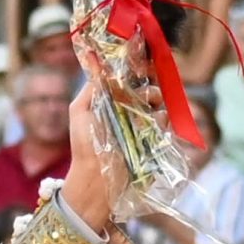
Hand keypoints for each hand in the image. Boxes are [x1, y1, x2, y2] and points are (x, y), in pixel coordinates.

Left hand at [61, 72, 154, 233]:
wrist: (94, 180)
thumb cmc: (83, 146)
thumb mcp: (79, 111)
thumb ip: (90, 88)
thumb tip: (102, 65)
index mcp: (113, 103)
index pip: (129, 82)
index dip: (137, 71)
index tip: (142, 64)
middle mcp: (129, 114)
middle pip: (148, 91)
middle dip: (151, 86)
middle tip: (150, 88)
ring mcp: (142, 129)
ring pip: (159, 107)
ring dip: (158, 102)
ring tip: (153, 104)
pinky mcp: (152, 144)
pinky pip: (164, 127)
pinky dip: (163, 121)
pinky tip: (157, 122)